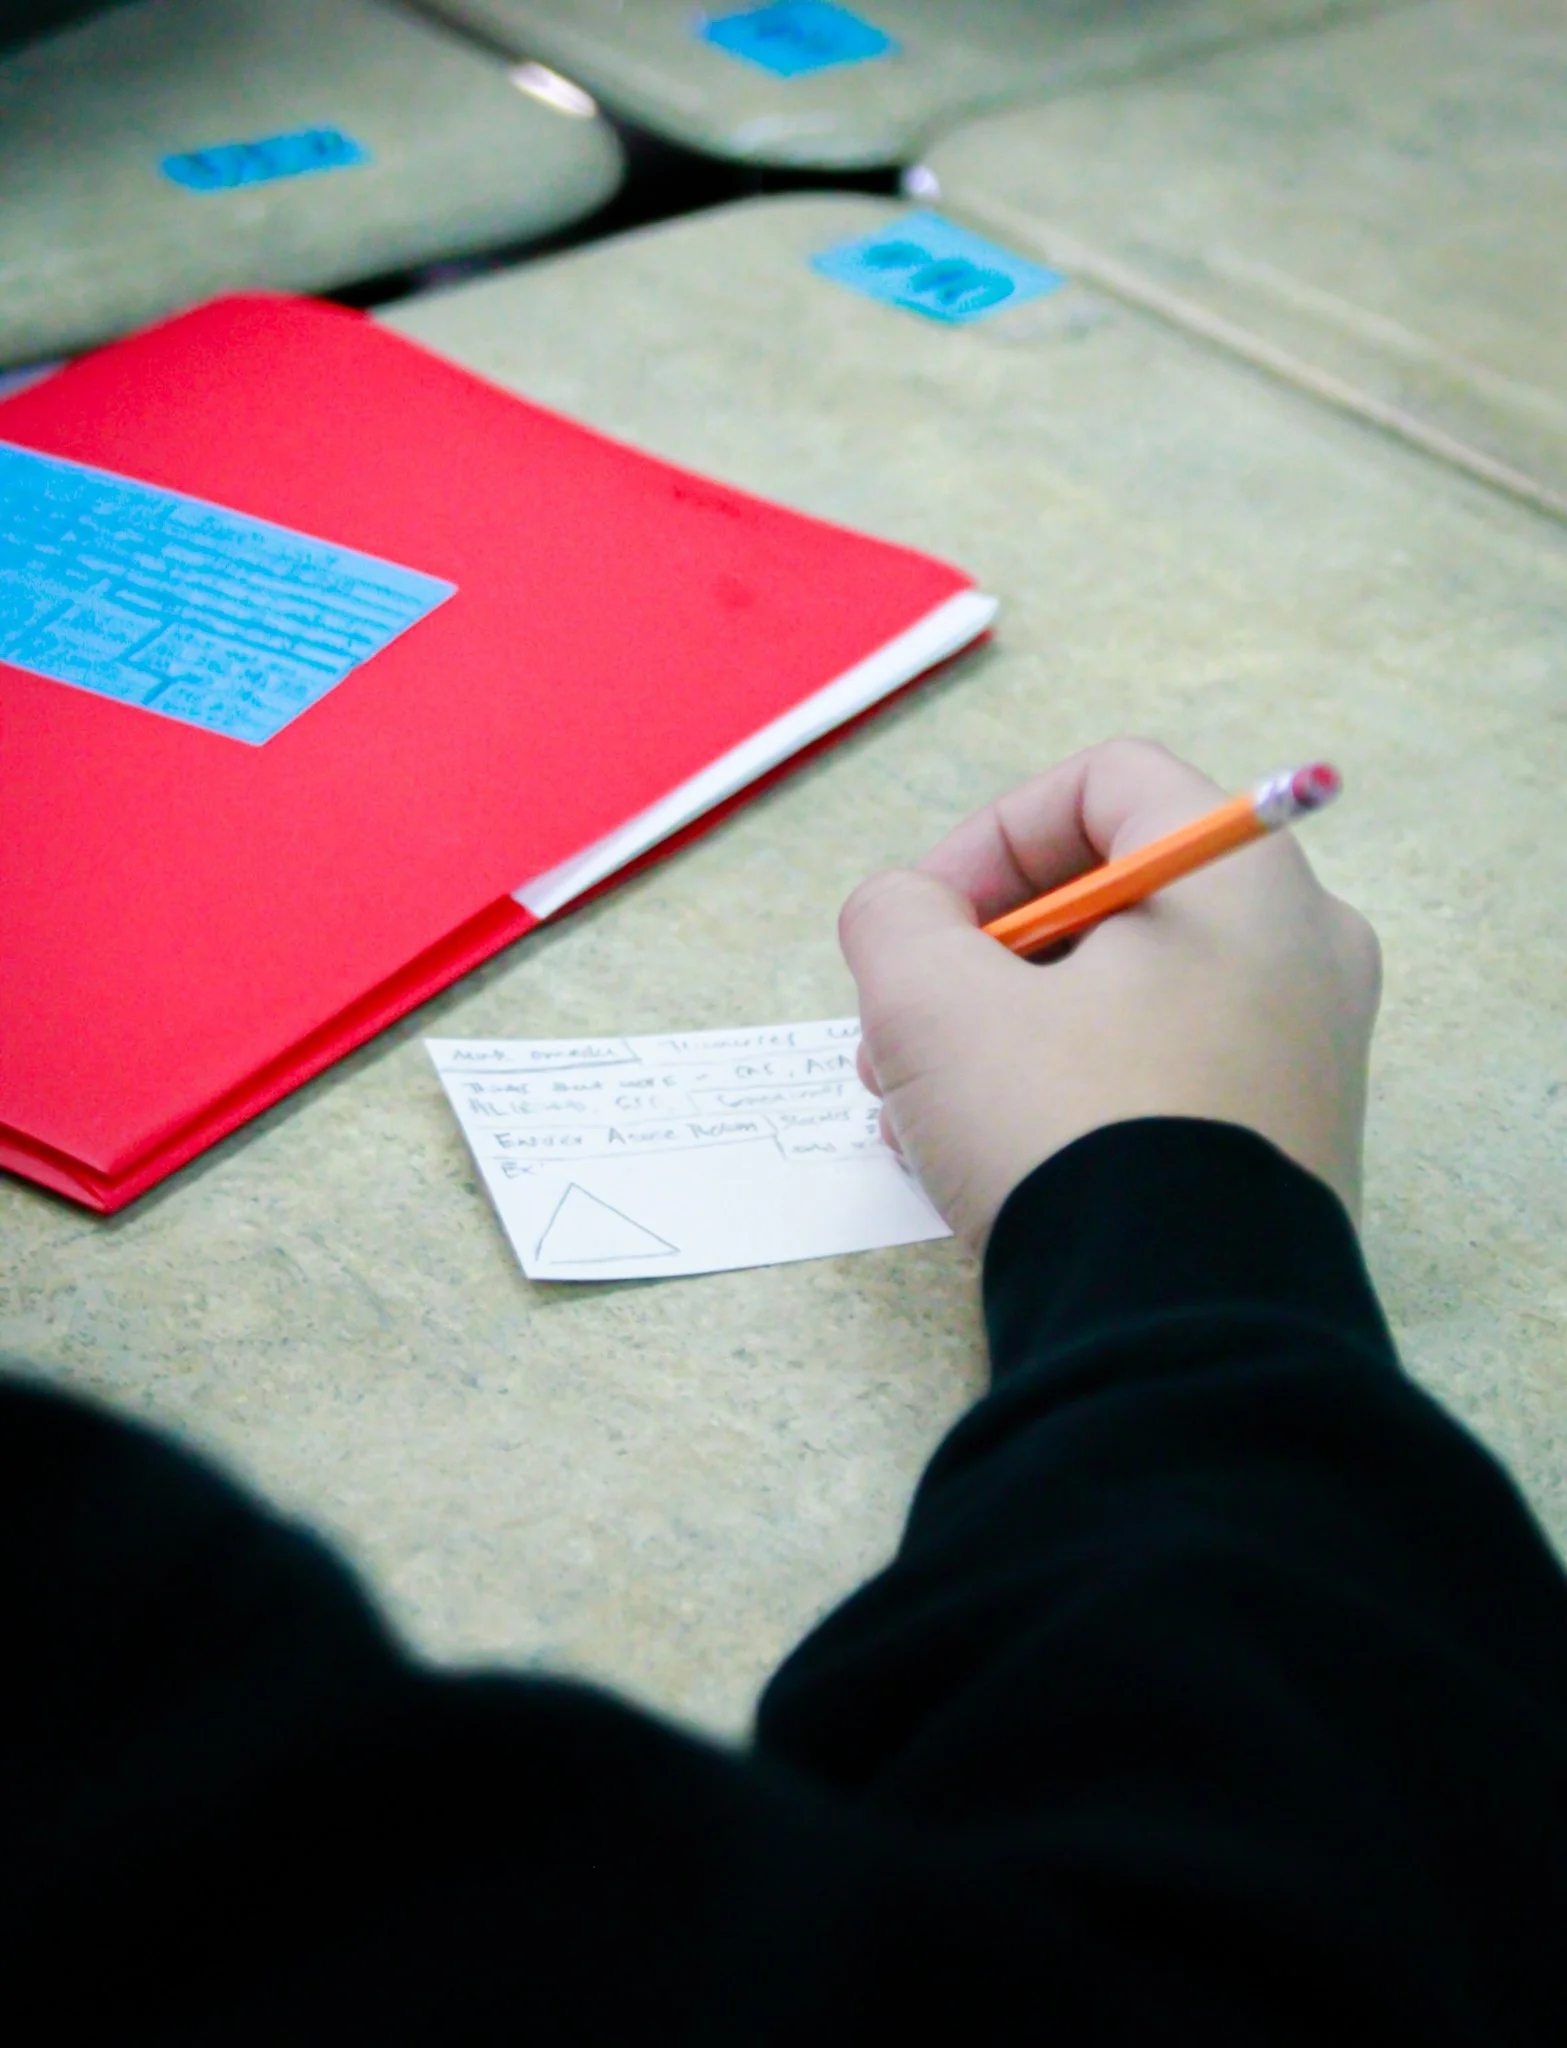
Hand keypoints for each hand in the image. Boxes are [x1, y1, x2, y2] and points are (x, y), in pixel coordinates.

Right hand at [840, 739, 1380, 1254]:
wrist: (1181, 1334)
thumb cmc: (1069, 1135)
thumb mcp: (934, 1005)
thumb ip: (895, 919)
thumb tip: (904, 915)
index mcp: (1244, 882)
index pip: (1106, 783)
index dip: (989, 835)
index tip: (922, 921)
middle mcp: (1303, 951)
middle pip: (1113, 895)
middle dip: (981, 955)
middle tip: (902, 1029)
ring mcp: (1307, 1054)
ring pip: (1128, 993)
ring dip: (1006, 1030)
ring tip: (924, 1112)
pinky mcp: (1290, 1144)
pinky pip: (1163, 1073)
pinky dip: (1071, 1091)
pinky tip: (990, 1161)